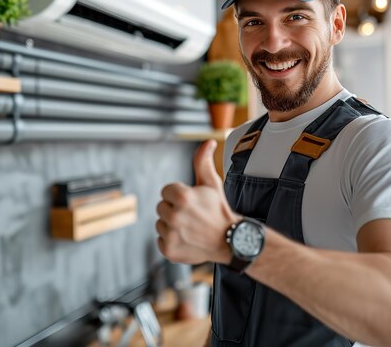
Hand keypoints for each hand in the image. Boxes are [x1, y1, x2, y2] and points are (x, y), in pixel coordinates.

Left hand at [156, 139, 240, 264]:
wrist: (229, 240)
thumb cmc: (219, 209)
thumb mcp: (212, 183)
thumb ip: (203, 161)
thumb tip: (209, 141)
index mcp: (182, 197)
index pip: (166, 191)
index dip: (179, 195)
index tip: (193, 202)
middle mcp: (174, 216)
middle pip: (161, 207)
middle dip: (174, 209)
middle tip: (193, 216)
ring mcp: (171, 235)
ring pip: (160, 223)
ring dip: (172, 225)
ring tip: (191, 227)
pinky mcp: (169, 250)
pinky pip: (161, 240)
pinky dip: (172, 240)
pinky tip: (187, 239)